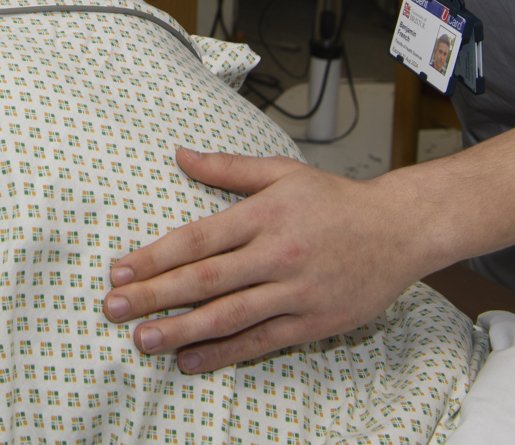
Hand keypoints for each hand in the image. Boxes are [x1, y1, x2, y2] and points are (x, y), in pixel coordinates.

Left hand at [102, 148, 423, 372]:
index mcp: (265, 214)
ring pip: (229, 316)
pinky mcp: (314, 322)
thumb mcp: (282, 172)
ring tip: (143, 340)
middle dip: (154, 296)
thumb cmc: (337, 200)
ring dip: (182, 330)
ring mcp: (296, 291)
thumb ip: (227, 169)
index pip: (199, 238)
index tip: (120, 269)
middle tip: (113, 308)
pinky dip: (224, 353)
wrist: (400, 229)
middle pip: (205, 279)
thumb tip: (179, 155)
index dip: (155, 256)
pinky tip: (191, 359)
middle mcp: (278, 253)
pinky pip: (261, 341)